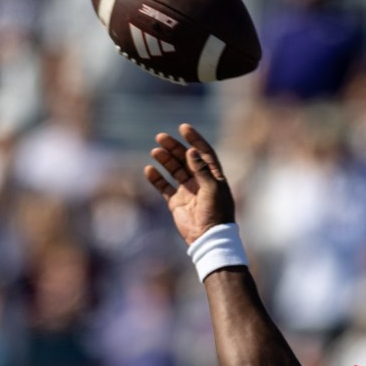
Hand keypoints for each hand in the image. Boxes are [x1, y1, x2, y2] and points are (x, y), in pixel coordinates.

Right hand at [144, 123, 235, 245]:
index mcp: (213, 176)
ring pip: (174, 170)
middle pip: (186, 159)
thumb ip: (201, 170)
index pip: (203, 153)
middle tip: (161, 137)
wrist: (208, 238)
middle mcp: (200, 182)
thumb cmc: (216, 213)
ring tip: (155, 151)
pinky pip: (164, 187)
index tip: (183, 127)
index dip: (195, 139)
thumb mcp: (212, 189)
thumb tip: (191, 151)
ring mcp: (187, 191)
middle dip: (174, 147)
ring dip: (165, 160)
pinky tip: (149, 169)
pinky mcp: (176, 203)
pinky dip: (156, 178)